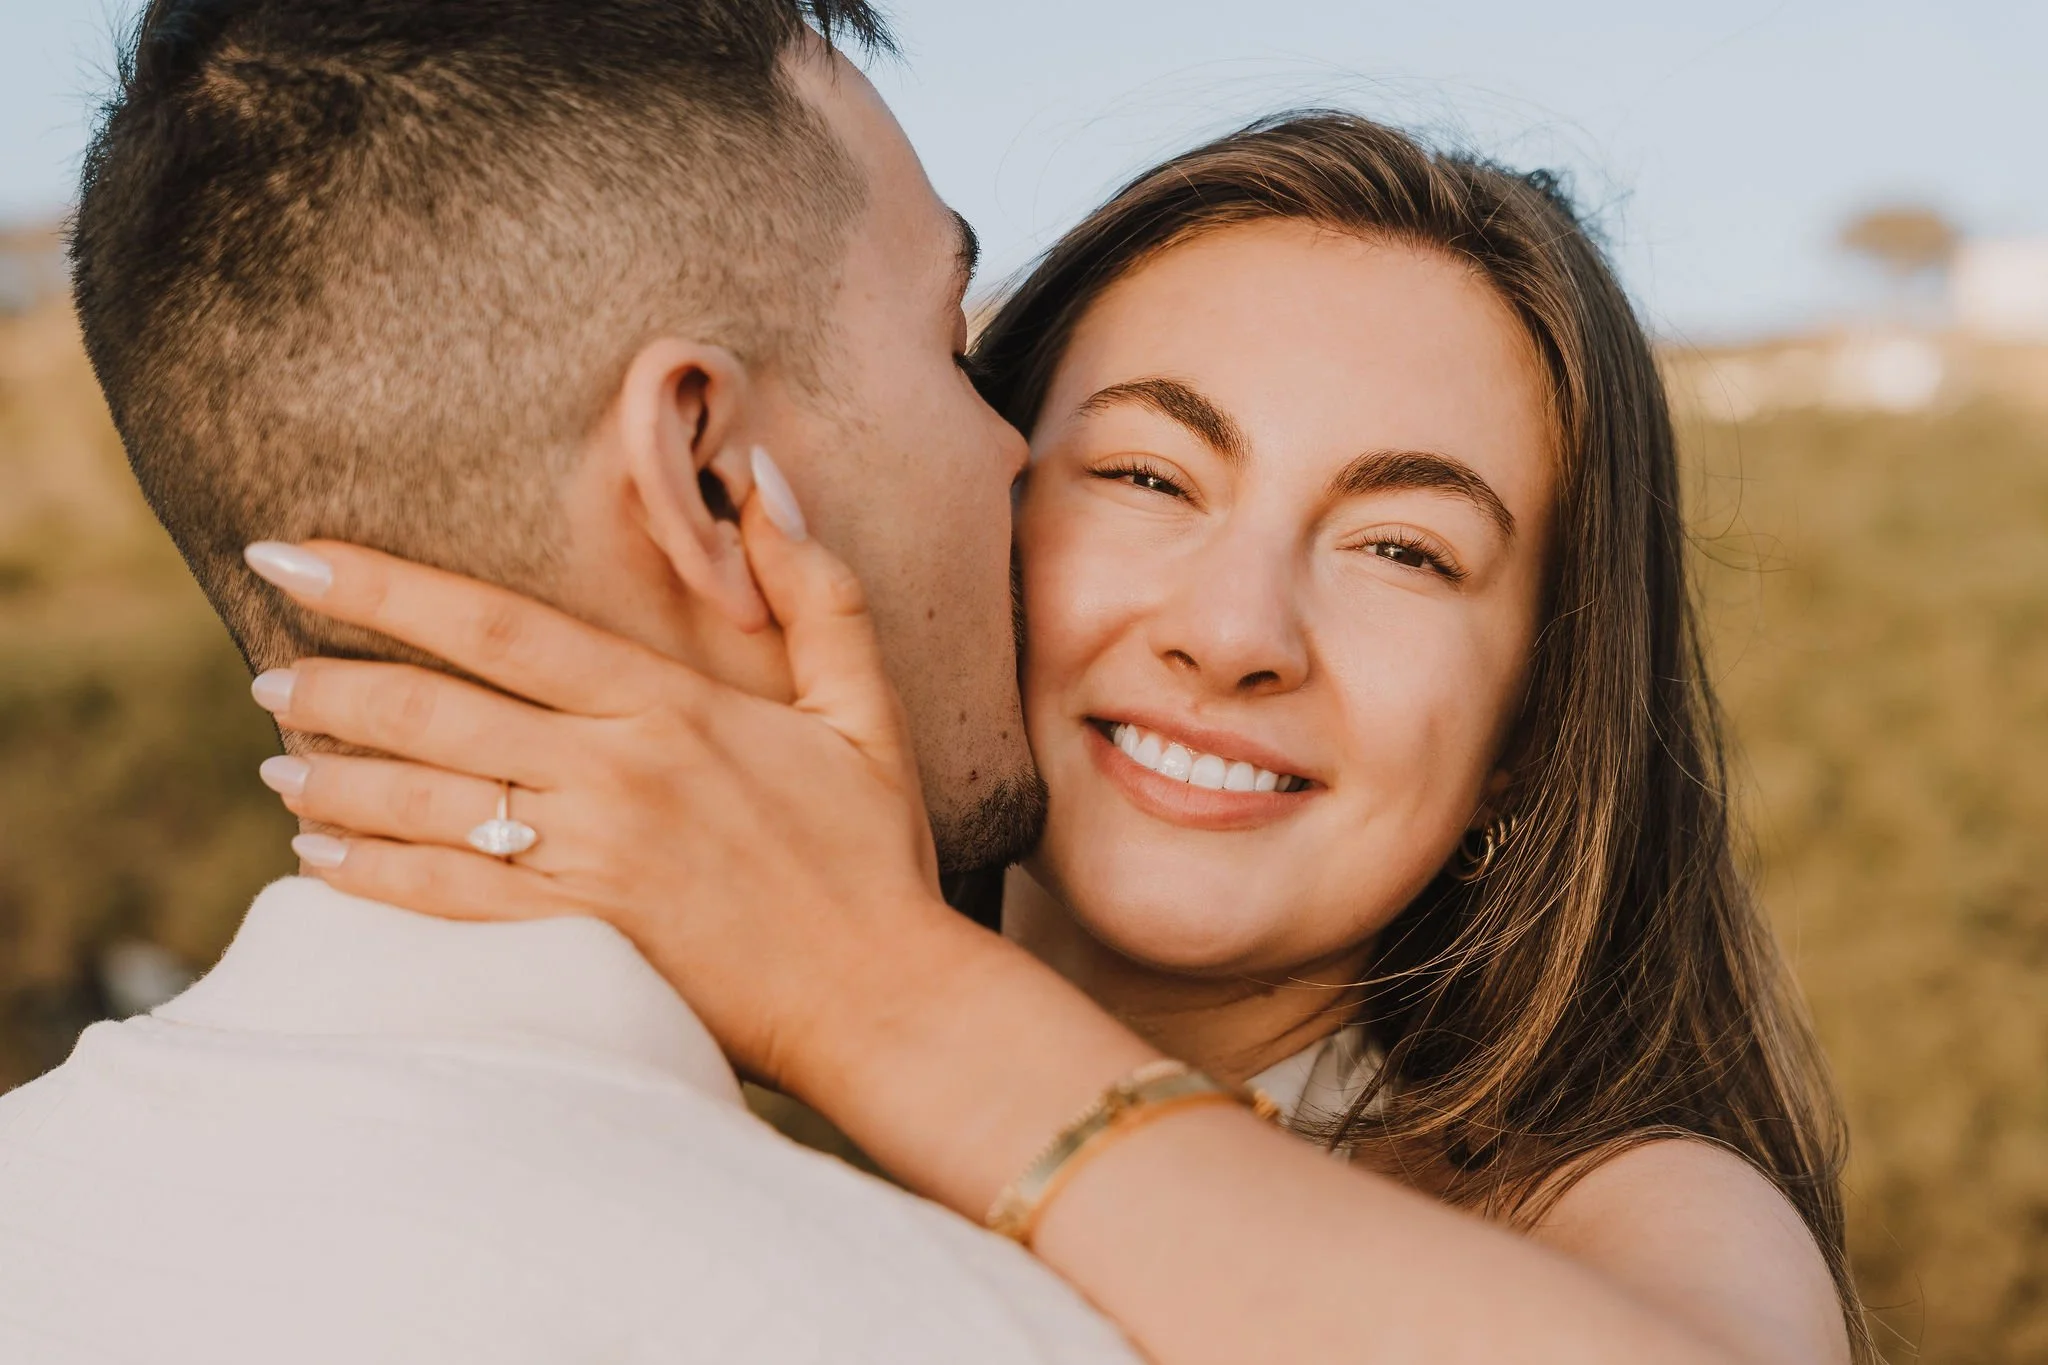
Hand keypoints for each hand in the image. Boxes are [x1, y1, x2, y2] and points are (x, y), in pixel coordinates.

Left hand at [246, 488, 965, 1088]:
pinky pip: (446, 902)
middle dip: (334, 685)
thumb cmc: (872, 849)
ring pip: (427, 805)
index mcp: (671, 707)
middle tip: (268, 672)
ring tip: (275, 756)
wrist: (883, 996)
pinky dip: (370, 875)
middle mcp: (615, 776)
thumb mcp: (863, 704)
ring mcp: (590, 863)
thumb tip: (763, 474)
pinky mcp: (580, 943)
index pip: (499, 626)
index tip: (295, 555)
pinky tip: (318, 855)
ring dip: (337, 776)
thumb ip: (815, 587)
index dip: (386, 586)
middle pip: (438, 713)